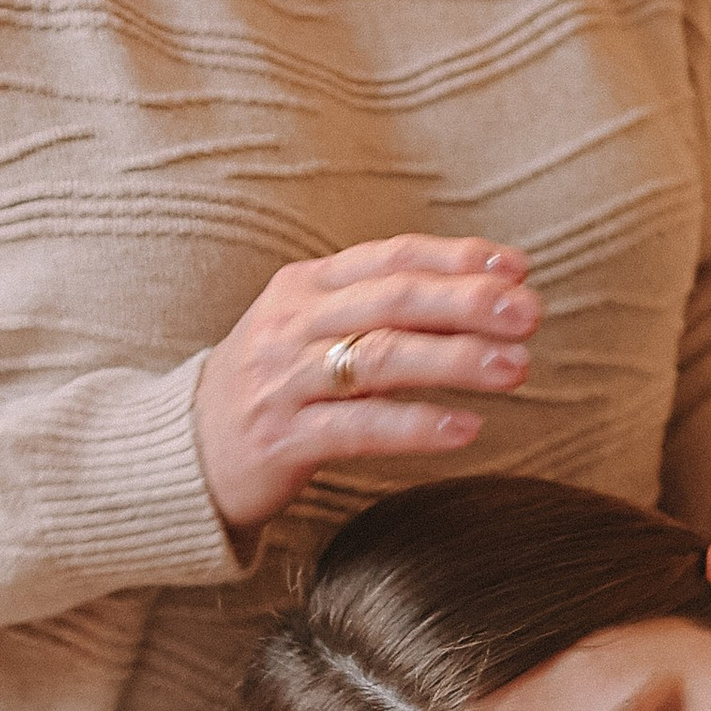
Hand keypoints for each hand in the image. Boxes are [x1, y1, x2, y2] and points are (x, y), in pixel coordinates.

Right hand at [193, 235, 542, 541]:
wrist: (181, 452)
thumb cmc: (271, 386)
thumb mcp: (308, 328)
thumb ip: (376, 307)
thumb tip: (478, 294)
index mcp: (303, 286)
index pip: (391, 257)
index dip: (456, 258)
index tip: (516, 269)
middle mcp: (291, 325)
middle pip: (392, 301)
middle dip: (466, 304)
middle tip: (529, 313)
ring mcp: (284, 381)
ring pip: (380, 359)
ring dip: (455, 360)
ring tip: (516, 367)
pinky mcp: (282, 440)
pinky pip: (358, 428)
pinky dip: (416, 426)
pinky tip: (466, 428)